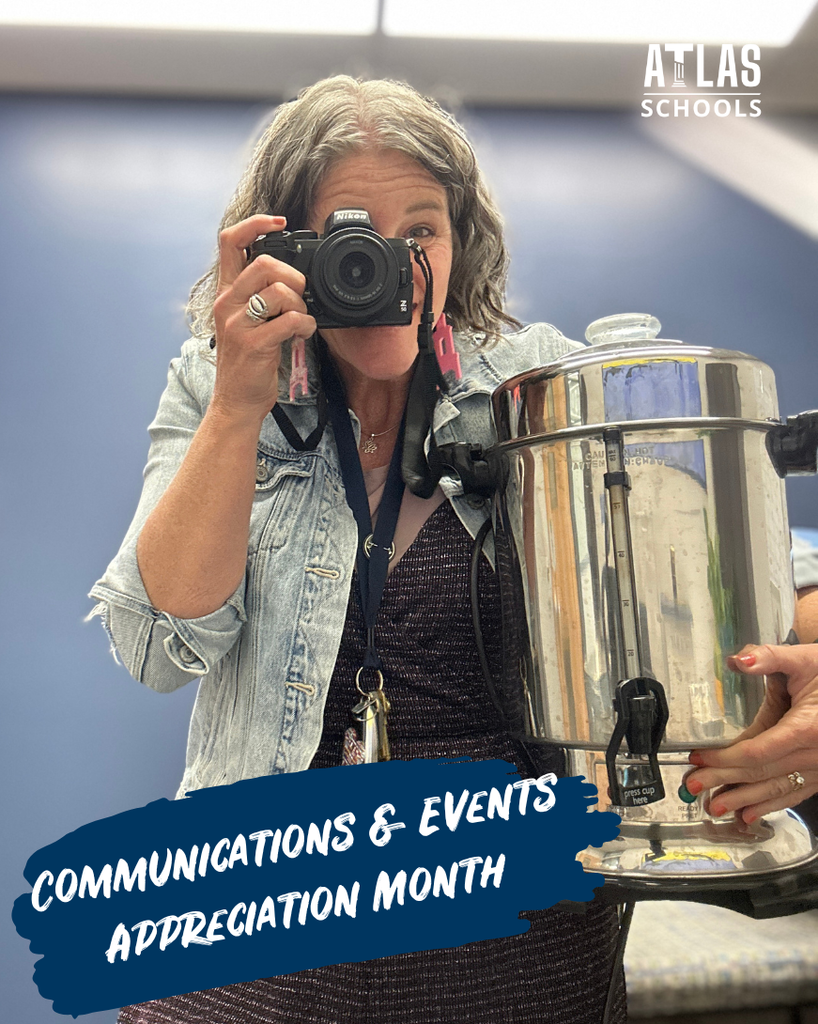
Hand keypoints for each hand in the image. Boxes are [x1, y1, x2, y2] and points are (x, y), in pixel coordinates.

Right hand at [211, 215, 315, 422]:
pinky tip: (302, 333)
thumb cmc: (246, 363)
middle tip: (299, 295)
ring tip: (300, 319)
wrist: (236, 402)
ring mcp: (238, 324)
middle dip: (292, 275)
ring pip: (278, 290)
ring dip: (300, 303)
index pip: (229, 241)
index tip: (279, 222)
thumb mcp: (245, 322)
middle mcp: (227, 304)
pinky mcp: (254, 344)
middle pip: (263, 263)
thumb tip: (291, 278)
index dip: (255, 223)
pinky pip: (289, 320)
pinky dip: (305, 325)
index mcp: (226, 294)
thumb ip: (259, 297)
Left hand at [685, 643, 817, 822]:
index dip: (725, 758)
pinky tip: (748, 813)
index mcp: (806, 727)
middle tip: (694, 784)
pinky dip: (769, 805)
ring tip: (714, 806)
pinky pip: (794, 793)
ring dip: (743, 799)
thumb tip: (739, 660)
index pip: (757, 751)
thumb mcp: (802, 660)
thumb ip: (769, 658)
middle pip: (761, 772)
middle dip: (724, 780)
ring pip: (776, 788)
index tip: (699, 757)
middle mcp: (814, 753)